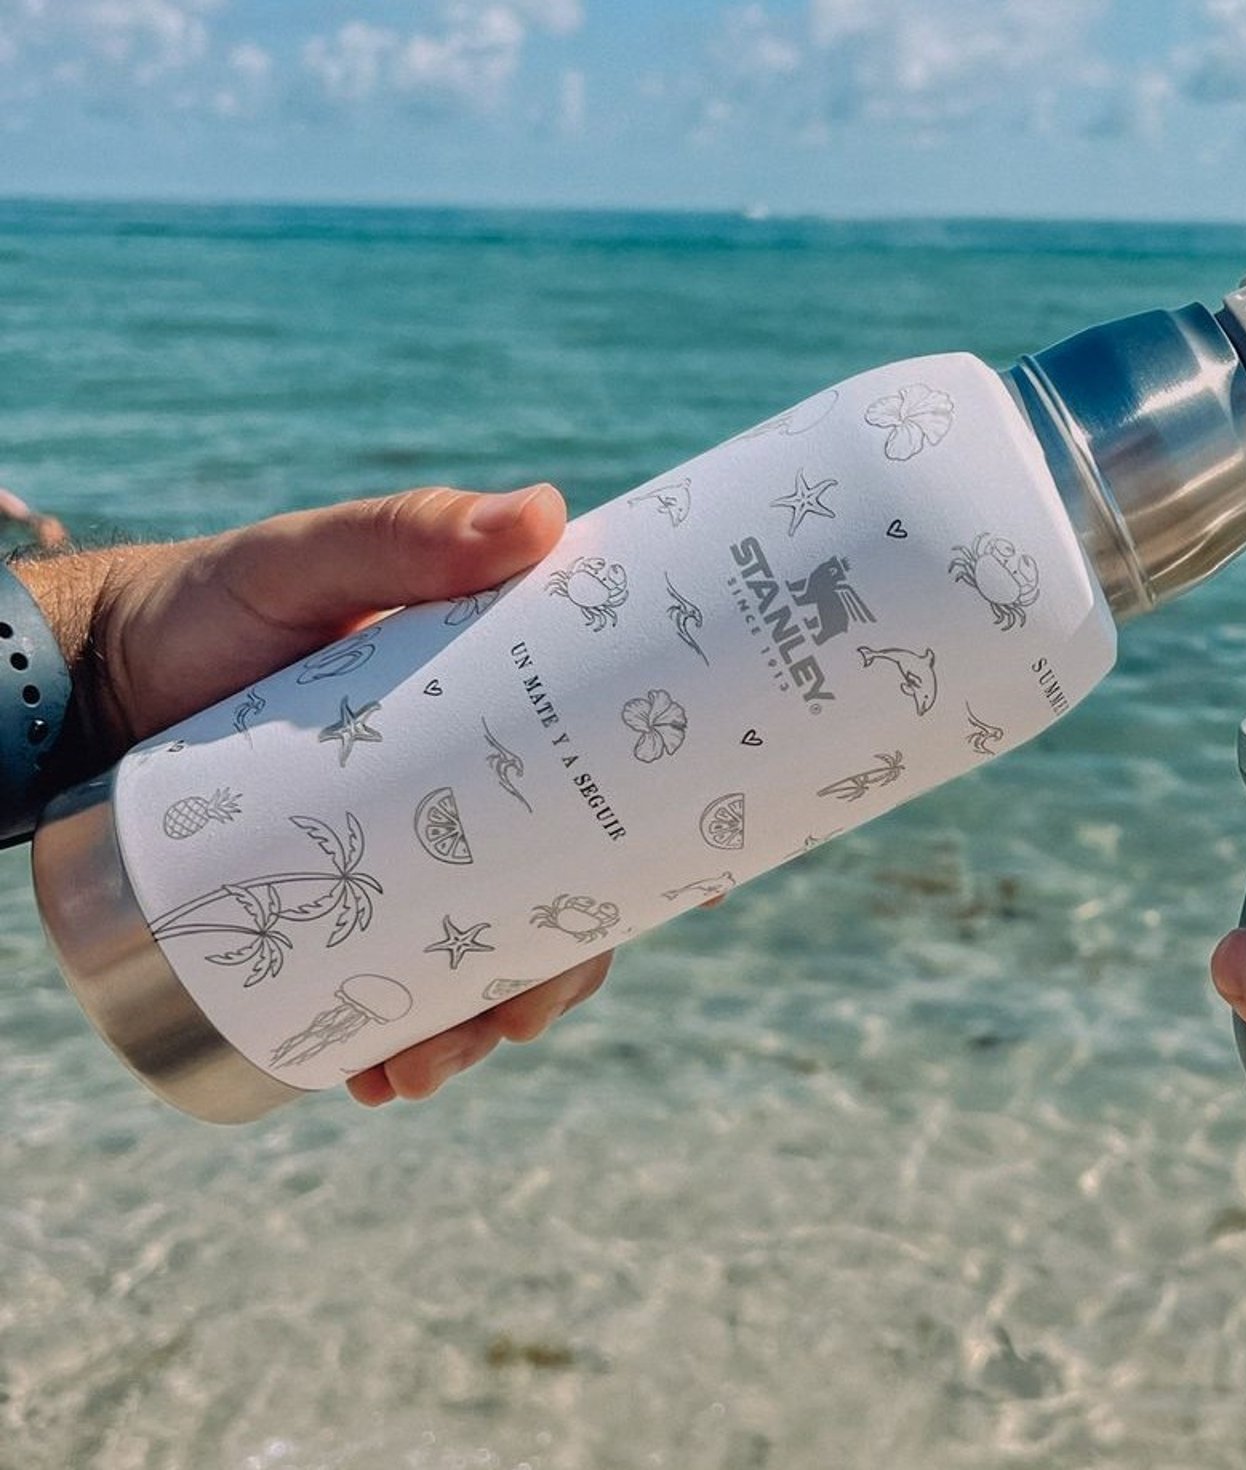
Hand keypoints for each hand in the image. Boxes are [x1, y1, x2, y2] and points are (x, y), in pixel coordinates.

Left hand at [17, 484, 609, 1104]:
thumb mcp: (309, 560)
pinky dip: (397, 1045)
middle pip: (561, 900)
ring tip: (424, 1068)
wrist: (97, 680)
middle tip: (522, 1016)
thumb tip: (542, 513)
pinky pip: (394, 990)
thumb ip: (408, 531)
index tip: (696, 895)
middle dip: (557, 977)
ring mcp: (410, 859)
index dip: (669, 848)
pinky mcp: (338, 908)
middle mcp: (476, 797)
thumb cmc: (218, 606)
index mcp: (513, 718)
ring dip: (480, 1028)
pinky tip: (373, 1078)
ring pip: (484, 960)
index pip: (616, 784)